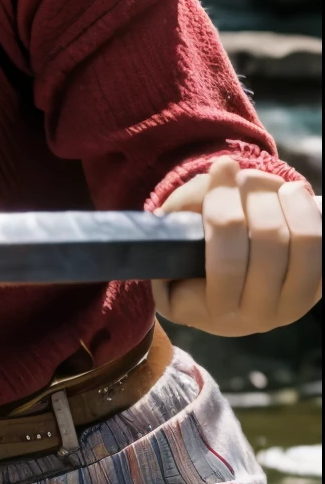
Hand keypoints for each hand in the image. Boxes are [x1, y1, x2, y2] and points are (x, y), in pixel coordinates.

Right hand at [152, 157, 321, 335]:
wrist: (233, 288)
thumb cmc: (194, 260)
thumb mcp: (173, 244)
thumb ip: (181, 214)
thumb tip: (221, 173)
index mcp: (207, 310)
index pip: (225, 261)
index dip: (222, 205)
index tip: (221, 167)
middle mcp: (253, 317)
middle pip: (268, 241)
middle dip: (256, 195)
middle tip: (244, 175)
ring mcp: (291, 306)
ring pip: (303, 241)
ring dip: (288, 201)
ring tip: (276, 186)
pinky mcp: (317, 291)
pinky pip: (324, 247)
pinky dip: (311, 213)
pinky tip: (293, 199)